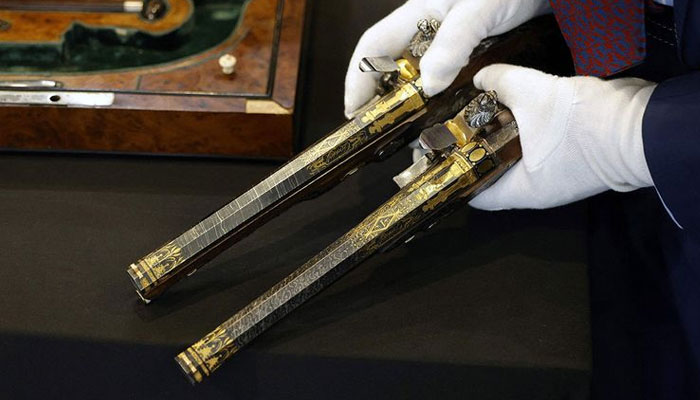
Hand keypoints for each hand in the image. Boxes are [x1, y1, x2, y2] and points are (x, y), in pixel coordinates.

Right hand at [344, 0, 550, 117]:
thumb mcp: (479, 10)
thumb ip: (454, 44)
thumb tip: (429, 85)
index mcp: (419, 14)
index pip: (373, 48)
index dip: (358, 79)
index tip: (355, 112)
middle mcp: (428, 32)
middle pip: (391, 69)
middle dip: (382, 101)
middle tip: (384, 134)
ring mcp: (449, 46)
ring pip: (417, 81)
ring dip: (413, 108)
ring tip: (415, 136)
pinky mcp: (470, 57)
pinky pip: (445, 85)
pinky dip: (440, 106)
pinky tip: (445, 122)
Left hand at [469, 64, 656, 210]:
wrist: (642, 124)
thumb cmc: (582, 123)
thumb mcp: (531, 93)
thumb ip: (500, 83)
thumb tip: (481, 79)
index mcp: (522, 191)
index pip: (476, 195)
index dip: (456, 175)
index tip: (444, 154)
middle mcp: (538, 191)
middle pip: (495, 176)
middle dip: (478, 152)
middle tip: (461, 128)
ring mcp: (558, 178)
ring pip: (518, 162)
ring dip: (504, 140)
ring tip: (486, 116)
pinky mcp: (574, 162)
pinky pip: (540, 151)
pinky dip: (527, 134)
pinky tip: (518, 112)